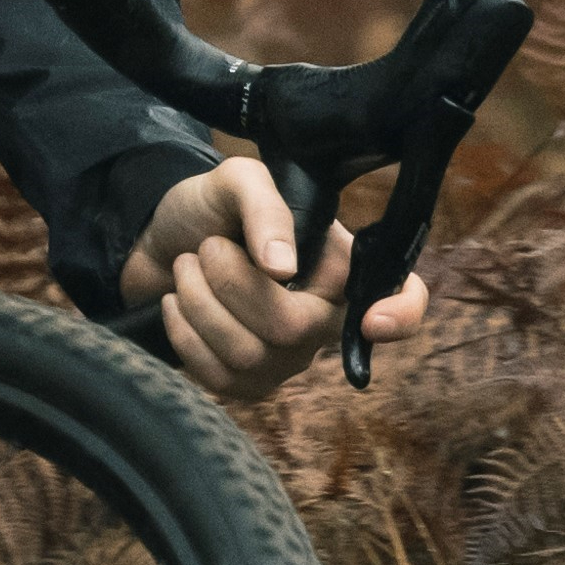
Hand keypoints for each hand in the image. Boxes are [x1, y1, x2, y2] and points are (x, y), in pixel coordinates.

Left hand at [118, 155, 425, 398]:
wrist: (161, 239)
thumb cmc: (211, 208)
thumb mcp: (239, 181)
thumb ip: (267, 209)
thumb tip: (282, 268)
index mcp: (341, 267)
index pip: (403, 300)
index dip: (402, 315)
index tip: (372, 320)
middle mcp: (325, 319)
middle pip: (291, 328)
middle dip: (232, 283)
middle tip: (209, 248)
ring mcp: (288, 359)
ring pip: (246, 354)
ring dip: (199, 300)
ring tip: (187, 266)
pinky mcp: (247, 383)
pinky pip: (218, 377)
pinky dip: (184, 333)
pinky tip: (179, 302)